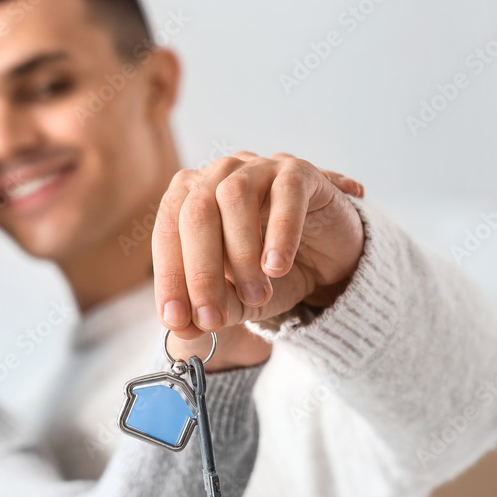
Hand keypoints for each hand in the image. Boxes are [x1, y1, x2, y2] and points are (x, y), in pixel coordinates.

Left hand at [153, 152, 364, 366]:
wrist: (330, 260)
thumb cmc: (268, 272)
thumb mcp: (236, 298)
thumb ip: (211, 307)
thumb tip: (184, 328)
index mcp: (189, 199)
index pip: (167, 233)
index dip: (169, 277)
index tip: (175, 320)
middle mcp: (216, 176)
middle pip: (195, 213)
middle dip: (200, 271)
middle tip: (211, 317)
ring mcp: (257, 168)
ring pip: (234, 197)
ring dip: (241, 253)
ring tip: (256, 295)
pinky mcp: (299, 172)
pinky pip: (286, 194)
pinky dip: (281, 233)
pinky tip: (277, 267)